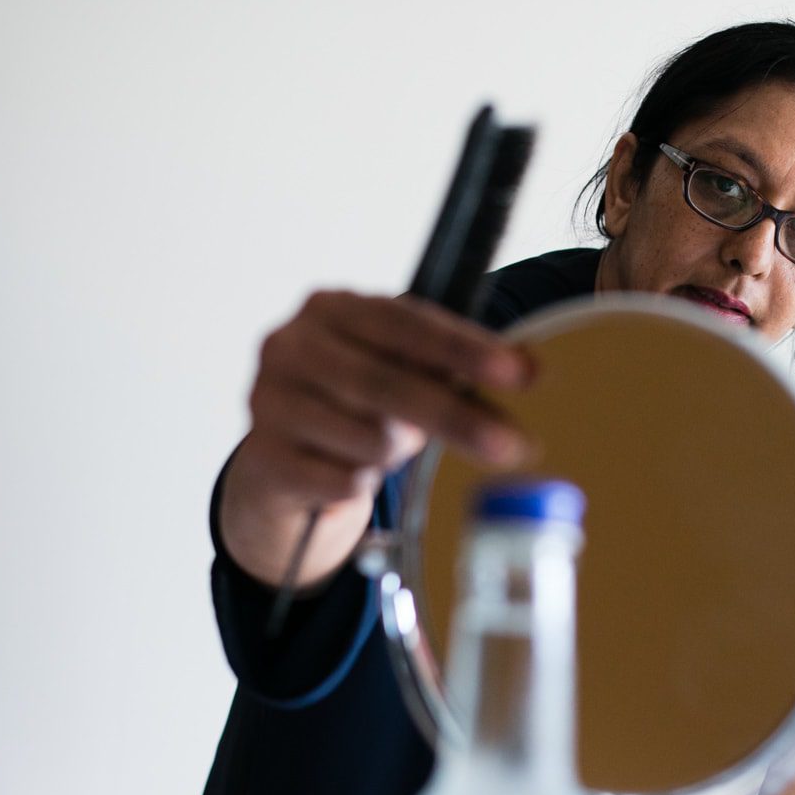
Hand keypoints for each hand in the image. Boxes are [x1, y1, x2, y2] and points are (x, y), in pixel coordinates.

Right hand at [221, 290, 534, 587]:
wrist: (282, 461)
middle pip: (387, 384)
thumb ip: (453, 365)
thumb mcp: (400, 369)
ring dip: (397, 453)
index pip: (405, 322)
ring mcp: (268, 402)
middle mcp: (290, 346)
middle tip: (513, 445)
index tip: (522, 375)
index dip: (465, 350)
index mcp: (330, 309)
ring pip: (368, 439)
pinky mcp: (263, 458)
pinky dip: (362, 485)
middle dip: (456, 418)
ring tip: (388, 447)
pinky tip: (352, 473)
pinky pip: (343, 481)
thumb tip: (531, 367)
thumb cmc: (356, 404)